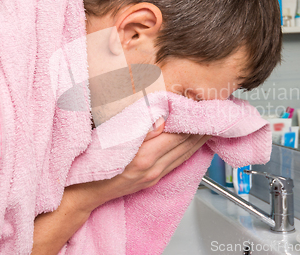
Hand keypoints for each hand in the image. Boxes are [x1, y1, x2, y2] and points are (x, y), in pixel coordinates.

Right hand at [95, 118, 210, 200]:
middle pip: (186, 144)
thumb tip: (162, 119)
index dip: (193, 119)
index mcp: (144, 156)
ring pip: (185, 154)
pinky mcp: (153, 180)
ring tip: (211, 124)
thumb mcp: (111, 140)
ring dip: (199, 139)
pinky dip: (189, 151)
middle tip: (215, 112)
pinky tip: (195, 143)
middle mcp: (153, 168)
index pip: (178, 134)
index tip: (204, 106)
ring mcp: (154, 176)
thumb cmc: (92, 164)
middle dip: (202, 127)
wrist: (84, 193)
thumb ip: (139, 129)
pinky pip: (177, 163)